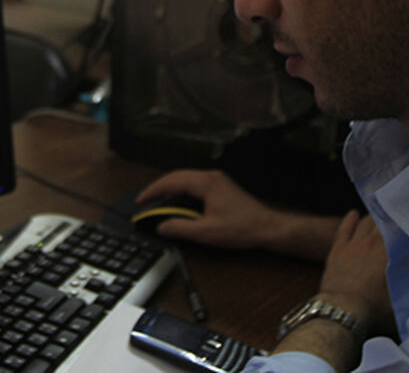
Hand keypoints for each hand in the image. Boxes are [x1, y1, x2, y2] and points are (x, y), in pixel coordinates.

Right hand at [136, 169, 338, 257]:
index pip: (172, 181)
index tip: (141, 201)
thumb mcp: (206, 232)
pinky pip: (195, 184)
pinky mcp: (222, 187)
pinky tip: (178, 203)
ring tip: (158, 202)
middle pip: (178, 176)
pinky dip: (182, 191)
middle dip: (159, 188)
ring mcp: (218, 180)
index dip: (153, 191)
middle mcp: (211, 177)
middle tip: (145, 201)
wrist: (268, 228)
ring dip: (171, 189)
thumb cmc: (242, 228)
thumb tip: (161, 226)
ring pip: (186, 179)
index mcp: (206, 183)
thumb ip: (180, 228)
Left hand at [317, 210, 393, 335]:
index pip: (400, 230)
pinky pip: (345, 228)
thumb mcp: (398, 300)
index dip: (406, 224)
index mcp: (387, 252)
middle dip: (392, 218)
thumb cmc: (372, 307)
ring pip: (366, 222)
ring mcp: (353, 244)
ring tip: (380, 216)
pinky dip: (351, 219)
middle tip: (399, 216)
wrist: (342, 309)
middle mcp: (371, 243)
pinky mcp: (337, 249)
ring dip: (374, 218)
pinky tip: (354, 214)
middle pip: (383, 222)